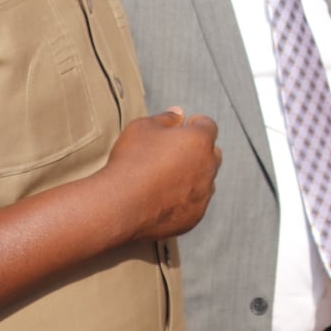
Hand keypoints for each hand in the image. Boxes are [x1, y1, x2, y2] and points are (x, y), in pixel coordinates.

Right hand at [99, 108, 220, 242]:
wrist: (118, 205)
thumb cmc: (130, 162)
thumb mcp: (142, 127)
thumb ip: (166, 118)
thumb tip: (178, 114)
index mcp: (200, 140)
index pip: (207, 126)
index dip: (195, 124)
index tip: (184, 127)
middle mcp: (208, 166)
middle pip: (211, 153)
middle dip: (197, 150)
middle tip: (173, 153)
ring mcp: (203, 193)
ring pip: (205, 180)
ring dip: (192, 176)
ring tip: (165, 178)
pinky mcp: (195, 216)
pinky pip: (195, 203)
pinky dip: (184, 199)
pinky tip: (162, 198)